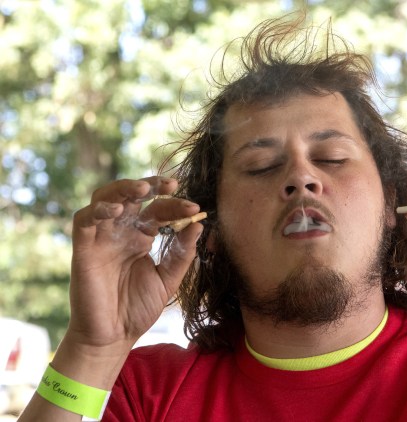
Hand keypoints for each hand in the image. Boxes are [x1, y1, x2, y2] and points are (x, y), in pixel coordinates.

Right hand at [66, 176, 202, 353]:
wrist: (113, 337)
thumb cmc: (138, 308)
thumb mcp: (169, 279)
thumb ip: (182, 253)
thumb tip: (198, 224)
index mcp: (141, 237)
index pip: (158, 211)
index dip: (176, 206)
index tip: (196, 210)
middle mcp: (121, 232)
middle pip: (132, 196)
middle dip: (151, 185)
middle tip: (172, 184)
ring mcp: (101, 238)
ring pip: (105, 198)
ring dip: (123, 189)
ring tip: (144, 189)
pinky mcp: (84, 249)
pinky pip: (84, 220)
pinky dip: (98, 210)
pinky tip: (118, 210)